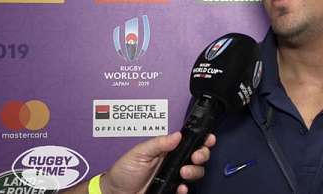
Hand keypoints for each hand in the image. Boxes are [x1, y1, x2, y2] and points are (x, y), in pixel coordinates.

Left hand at [101, 132, 215, 193]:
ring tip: (184, 172)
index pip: (189, 142)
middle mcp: (174, 162)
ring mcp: (173, 177)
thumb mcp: (139, 152)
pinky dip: (185, 188)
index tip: (207, 138)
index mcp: (167, 150)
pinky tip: (180, 187)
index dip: (201, 139)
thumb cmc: (124, 171)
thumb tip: (176, 135)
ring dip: (195, 171)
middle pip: (198, 156)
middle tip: (196, 156)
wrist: (115, 193)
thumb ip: (158, 143)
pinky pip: (186, 189)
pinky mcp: (171, 190)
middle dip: (202, 154)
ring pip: (196, 172)